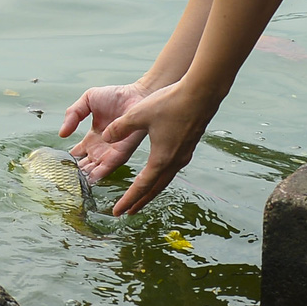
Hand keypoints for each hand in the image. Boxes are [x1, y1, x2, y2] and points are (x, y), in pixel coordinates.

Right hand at [61, 81, 151, 182]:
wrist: (137, 94)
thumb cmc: (115, 96)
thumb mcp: (86, 101)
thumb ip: (72, 115)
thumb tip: (62, 134)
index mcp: (92, 138)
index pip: (77, 155)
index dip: (67, 161)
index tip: (56, 166)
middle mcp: (101, 148)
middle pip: (85, 166)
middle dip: (75, 173)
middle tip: (63, 180)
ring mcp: (111, 151)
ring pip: (95, 170)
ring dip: (85, 176)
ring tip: (73, 183)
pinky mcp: (123, 151)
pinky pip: (110, 165)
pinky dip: (100, 173)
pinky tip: (90, 178)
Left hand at [95, 80, 217, 216]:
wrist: (201, 93)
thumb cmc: (171, 103)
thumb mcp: (138, 114)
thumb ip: (120, 128)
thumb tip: (105, 136)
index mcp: (161, 159)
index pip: (141, 187)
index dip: (128, 200)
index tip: (118, 212)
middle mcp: (174, 161)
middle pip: (155, 189)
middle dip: (140, 201)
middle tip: (129, 211)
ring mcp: (184, 154)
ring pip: (165, 180)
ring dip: (152, 190)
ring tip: (142, 196)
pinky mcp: (189, 145)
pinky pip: (172, 168)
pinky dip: (161, 176)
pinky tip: (158, 170)